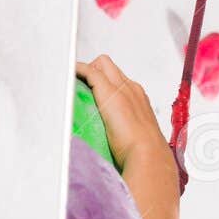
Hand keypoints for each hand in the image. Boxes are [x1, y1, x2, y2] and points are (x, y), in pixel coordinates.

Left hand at [75, 55, 171, 170]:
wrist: (148, 154)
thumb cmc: (145, 154)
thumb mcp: (138, 142)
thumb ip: (130, 138)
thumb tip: (121, 151)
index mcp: (140, 100)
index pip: (121, 82)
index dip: (107, 84)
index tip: (96, 93)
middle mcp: (131, 89)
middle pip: (111, 67)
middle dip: (96, 71)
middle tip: (83, 86)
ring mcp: (120, 88)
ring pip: (101, 64)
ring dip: (88, 70)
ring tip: (75, 82)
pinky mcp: (107, 91)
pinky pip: (88, 71)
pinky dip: (77, 70)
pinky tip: (70, 75)